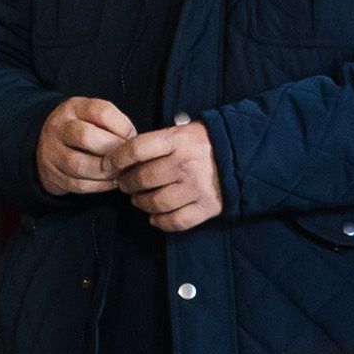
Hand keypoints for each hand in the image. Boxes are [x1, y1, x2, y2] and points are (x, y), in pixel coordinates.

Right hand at [35, 96, 139, 195]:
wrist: (46, 145)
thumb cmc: (81, 129)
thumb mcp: (94, 116)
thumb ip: (114, 124)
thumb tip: (134, 144)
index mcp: (73, 108)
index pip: (101, 112)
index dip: (123, 127)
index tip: (132, 138)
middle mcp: (58, 127)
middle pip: (86, 136)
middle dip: (112, 151)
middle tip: (126, 159)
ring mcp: (51, 152)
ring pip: (80, 165)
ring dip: (106, 172)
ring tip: (120, 172)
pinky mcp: (52, 174)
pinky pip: (78, 184)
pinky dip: (99, 186)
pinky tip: (110, 182)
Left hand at [114, 116, 221, 230]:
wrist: (244, 156)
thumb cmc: (206, 142)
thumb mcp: (183, 131)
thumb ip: (157, 142)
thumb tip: (124, 157)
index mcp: (178, 140)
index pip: (136, 149)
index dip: (116, 159)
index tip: (108, 165)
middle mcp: (185, 164)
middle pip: (143, 178)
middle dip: (127, 183)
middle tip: (124, 184)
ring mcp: (196, 188)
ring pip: (155, 202)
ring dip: (140, 203)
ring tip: (138, 199)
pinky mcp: (206, 207)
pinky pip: (175, 221)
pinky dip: (160, 221)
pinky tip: (154, 216)